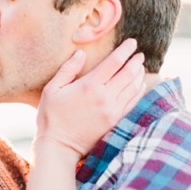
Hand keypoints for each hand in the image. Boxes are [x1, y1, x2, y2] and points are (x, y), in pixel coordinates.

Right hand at [35, 39, 145, 157]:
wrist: (59, 147)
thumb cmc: (51, 118)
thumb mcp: (52, 90)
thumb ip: (67, 69)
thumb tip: (81, 53)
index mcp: (89, 86)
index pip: (114, 62)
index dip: (125, 50)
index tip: (132, 42)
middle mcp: (105, 97)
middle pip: (128, 74)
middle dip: (136, 61)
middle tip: (139, 54)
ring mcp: (112, 111)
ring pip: (134, 88)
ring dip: (139, 75)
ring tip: (139, 67)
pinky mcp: (115, 123)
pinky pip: (133, 104)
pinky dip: (139, 92)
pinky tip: (139, 86)